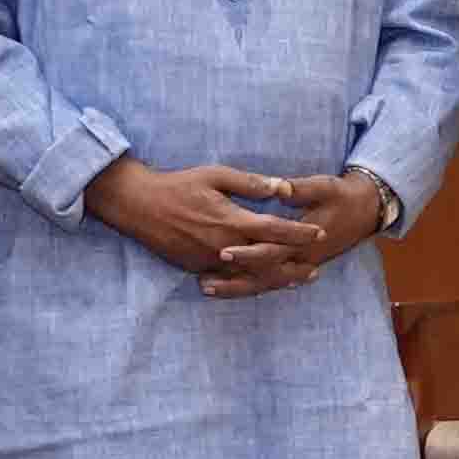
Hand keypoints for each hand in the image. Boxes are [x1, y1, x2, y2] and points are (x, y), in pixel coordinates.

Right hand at [90, 157, 317, 289]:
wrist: (138, 205)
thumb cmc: (178, 185)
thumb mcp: (215, 175)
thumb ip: (250, 184)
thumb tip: (282, 187)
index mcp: (232, 220)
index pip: (275, 230)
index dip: (300, 233)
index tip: (320, 233)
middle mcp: (224, 245)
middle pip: (268, 260)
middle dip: (294, 264)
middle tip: (316, 268)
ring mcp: (209, 260)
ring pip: (249, 276)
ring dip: (275, 279)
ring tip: (297, 280)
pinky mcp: (196, 267)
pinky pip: (228, 280)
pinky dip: (248, 283)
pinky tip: (261, 283)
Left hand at [194, 171, 396, 300]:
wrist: (364, 213)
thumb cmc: (342, 197)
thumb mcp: (325, 187)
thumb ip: (301, 189)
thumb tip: (280, 188)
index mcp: (306, 239)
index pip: (273, 250)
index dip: (248, 252)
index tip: (224, 252)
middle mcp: (301, 258)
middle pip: (263, 274)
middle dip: (234, 277)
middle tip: (205, 279)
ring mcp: (299, 266)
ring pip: (265, 283)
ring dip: (236, 288)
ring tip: (206, 288)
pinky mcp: (296, 267)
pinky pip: (269, 282)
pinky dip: (247, 287)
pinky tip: (225, 288)